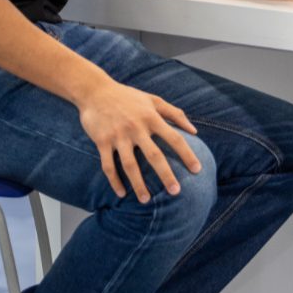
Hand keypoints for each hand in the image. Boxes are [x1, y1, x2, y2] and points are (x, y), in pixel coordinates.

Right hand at [77, 79, 200, 203]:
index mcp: (151, 117)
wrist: (95, 91)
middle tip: (175, 192)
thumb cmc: (128, 97)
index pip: (174, 138)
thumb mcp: (153, 99)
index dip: (187, 154)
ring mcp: (118, 135)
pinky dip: (115, 181)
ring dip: (138, 184)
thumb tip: (194, 131)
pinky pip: (108, 166)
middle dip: (166, 175)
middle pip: (154, 156)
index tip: (197, 170)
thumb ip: (175, 113)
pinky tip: (122, 193)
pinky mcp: (102, 141)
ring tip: (146, 201)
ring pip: (130, 165)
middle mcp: (136, 127)